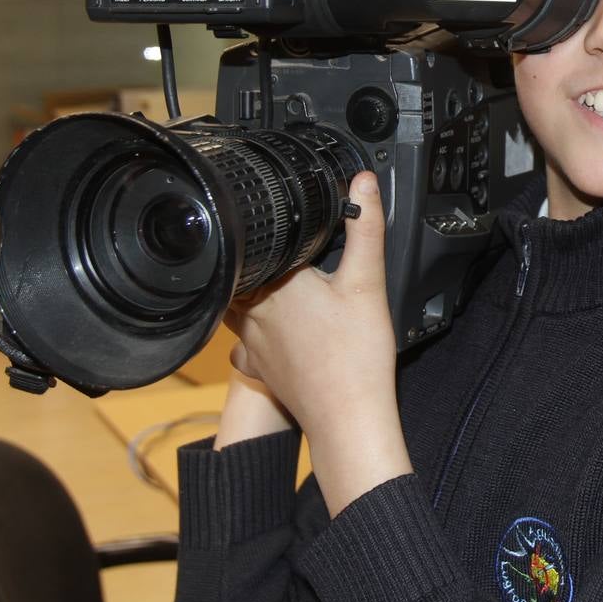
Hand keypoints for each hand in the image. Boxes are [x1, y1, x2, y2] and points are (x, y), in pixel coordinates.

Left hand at [225, 172, 410, 514]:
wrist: (348, 418)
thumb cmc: (357, 356)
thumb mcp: (368, 281)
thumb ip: (365, 227)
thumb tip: (361, 182)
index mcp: (275, 282)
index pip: (257, 243)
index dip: (270, 230)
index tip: (282, 219)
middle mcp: (252, 310)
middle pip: (241, 270)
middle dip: (258, 259)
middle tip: (286, 251)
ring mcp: (249, 341)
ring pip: (234, 303)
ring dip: (250, 291)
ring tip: (277, 283)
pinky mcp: (256, 367)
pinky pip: (241, 341)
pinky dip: (252, 331)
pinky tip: (272, 330)